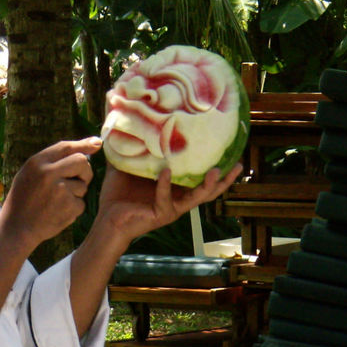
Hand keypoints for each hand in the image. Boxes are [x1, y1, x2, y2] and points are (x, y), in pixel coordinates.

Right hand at [0, 137, 102, 251]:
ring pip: (83, 185)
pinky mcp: (69, 206)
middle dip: (85, 170)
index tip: (97, 143)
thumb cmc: (24, 199)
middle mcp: (49, 172)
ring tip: (56, 202)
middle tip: (79, 179)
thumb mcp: (29, 173)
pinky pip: (81, 203)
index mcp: (37, 162)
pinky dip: (73, 208)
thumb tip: (81, 149)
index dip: (83, 144)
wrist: (16, 228)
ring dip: (76, 193)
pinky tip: (58, 213)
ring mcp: (60, 190)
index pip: (65, 147)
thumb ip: (51, 161)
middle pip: (81, 161)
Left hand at [96, 162, 241, 245]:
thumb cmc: (118, 196)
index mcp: (174, 189)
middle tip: (238, 164)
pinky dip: (165, 185)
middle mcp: (178, 199)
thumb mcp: (125, 168)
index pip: (198, 179)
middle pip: (209, 191)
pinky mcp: (161, 214)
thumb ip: (129, 151)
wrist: (107, 219)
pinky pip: (166, 198)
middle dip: (225, 179)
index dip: (215, 169)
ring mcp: (172, 208)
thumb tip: (124, 126)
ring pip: (198, 198)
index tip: (228, 153)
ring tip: (217, 170)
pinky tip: (166, 172)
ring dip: (208, 185)